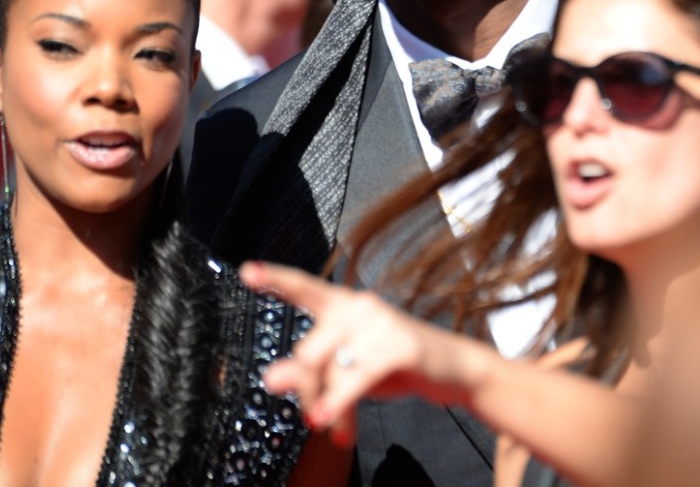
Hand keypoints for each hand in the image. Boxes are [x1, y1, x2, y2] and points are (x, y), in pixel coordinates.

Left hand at [240, 261, 445, 446]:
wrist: (452, 372)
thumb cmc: (392, 365)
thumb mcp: (347, 369)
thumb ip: (310, 372)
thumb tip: (269, 379)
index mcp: (343, 305)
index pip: (305, 287)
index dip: (275, 279)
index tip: (247, 271)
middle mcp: (359, 305)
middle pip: (309, 353)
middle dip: (307, 391)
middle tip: (313, 418)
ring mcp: (380, 322)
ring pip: (330, 370)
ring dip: (327, 405)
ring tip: (330, 429)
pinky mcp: (398, 346)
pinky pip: (355, 380)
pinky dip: (338, 404)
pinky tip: (327, 423)